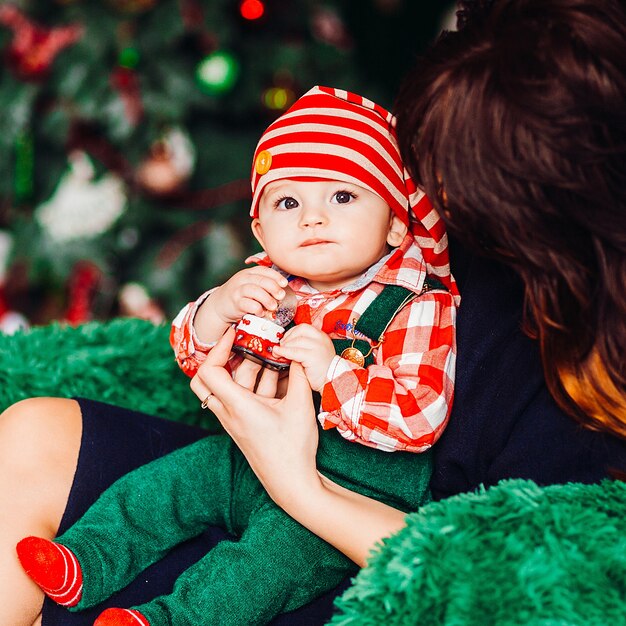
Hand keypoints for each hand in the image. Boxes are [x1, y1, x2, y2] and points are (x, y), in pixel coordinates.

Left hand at [190, 328, 321, 508]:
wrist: (290, 482)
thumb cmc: (293, 447)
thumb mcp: (301, 405)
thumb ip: (298, 373)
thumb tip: (297, 349)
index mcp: (237, 406)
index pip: (209, 370)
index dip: (217, 347)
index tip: (235, 333)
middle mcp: (228, 413)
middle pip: (206, 378)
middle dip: (223, 356)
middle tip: (243, 343)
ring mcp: (232, 421)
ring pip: (225, 387)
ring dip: (243, 370)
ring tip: (268, 356)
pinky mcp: (241, 426)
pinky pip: (237, 398)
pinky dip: (251, 384)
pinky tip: (275, 376)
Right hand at [208, 267, 287, 324]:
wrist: (219, 305)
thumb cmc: (240, 296)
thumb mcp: (250, 285)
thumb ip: (263, 285)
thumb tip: (284, 291)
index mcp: (249, 273)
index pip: (263, 270)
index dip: (276, 276)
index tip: (284, 283)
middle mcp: (242, 279)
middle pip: (260, 280)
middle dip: (273, 287)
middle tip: (281, 296)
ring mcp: (237, 291)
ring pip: (253, 290)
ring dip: (266, 298)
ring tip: (273, 306)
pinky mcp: (234, 303)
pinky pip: (247, 304)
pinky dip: (256, 308)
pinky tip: (261, 312)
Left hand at [272, 324, 334, 390]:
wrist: (333, 382)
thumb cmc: (322, 370)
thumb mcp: (314, 353)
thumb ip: (303, 346)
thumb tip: (284, 344)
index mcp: (321, 336)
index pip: (303, 327)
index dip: (291, 332)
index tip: (284, 340)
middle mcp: (321, 339)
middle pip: (300, 330)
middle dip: (287, 337)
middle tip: (281, 346)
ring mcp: (318, 346)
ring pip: (296, 341)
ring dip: (284, 346)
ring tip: (278, 353)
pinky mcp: (313, 356)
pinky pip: (294, 352)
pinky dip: (284, 352)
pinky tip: (278, 354)